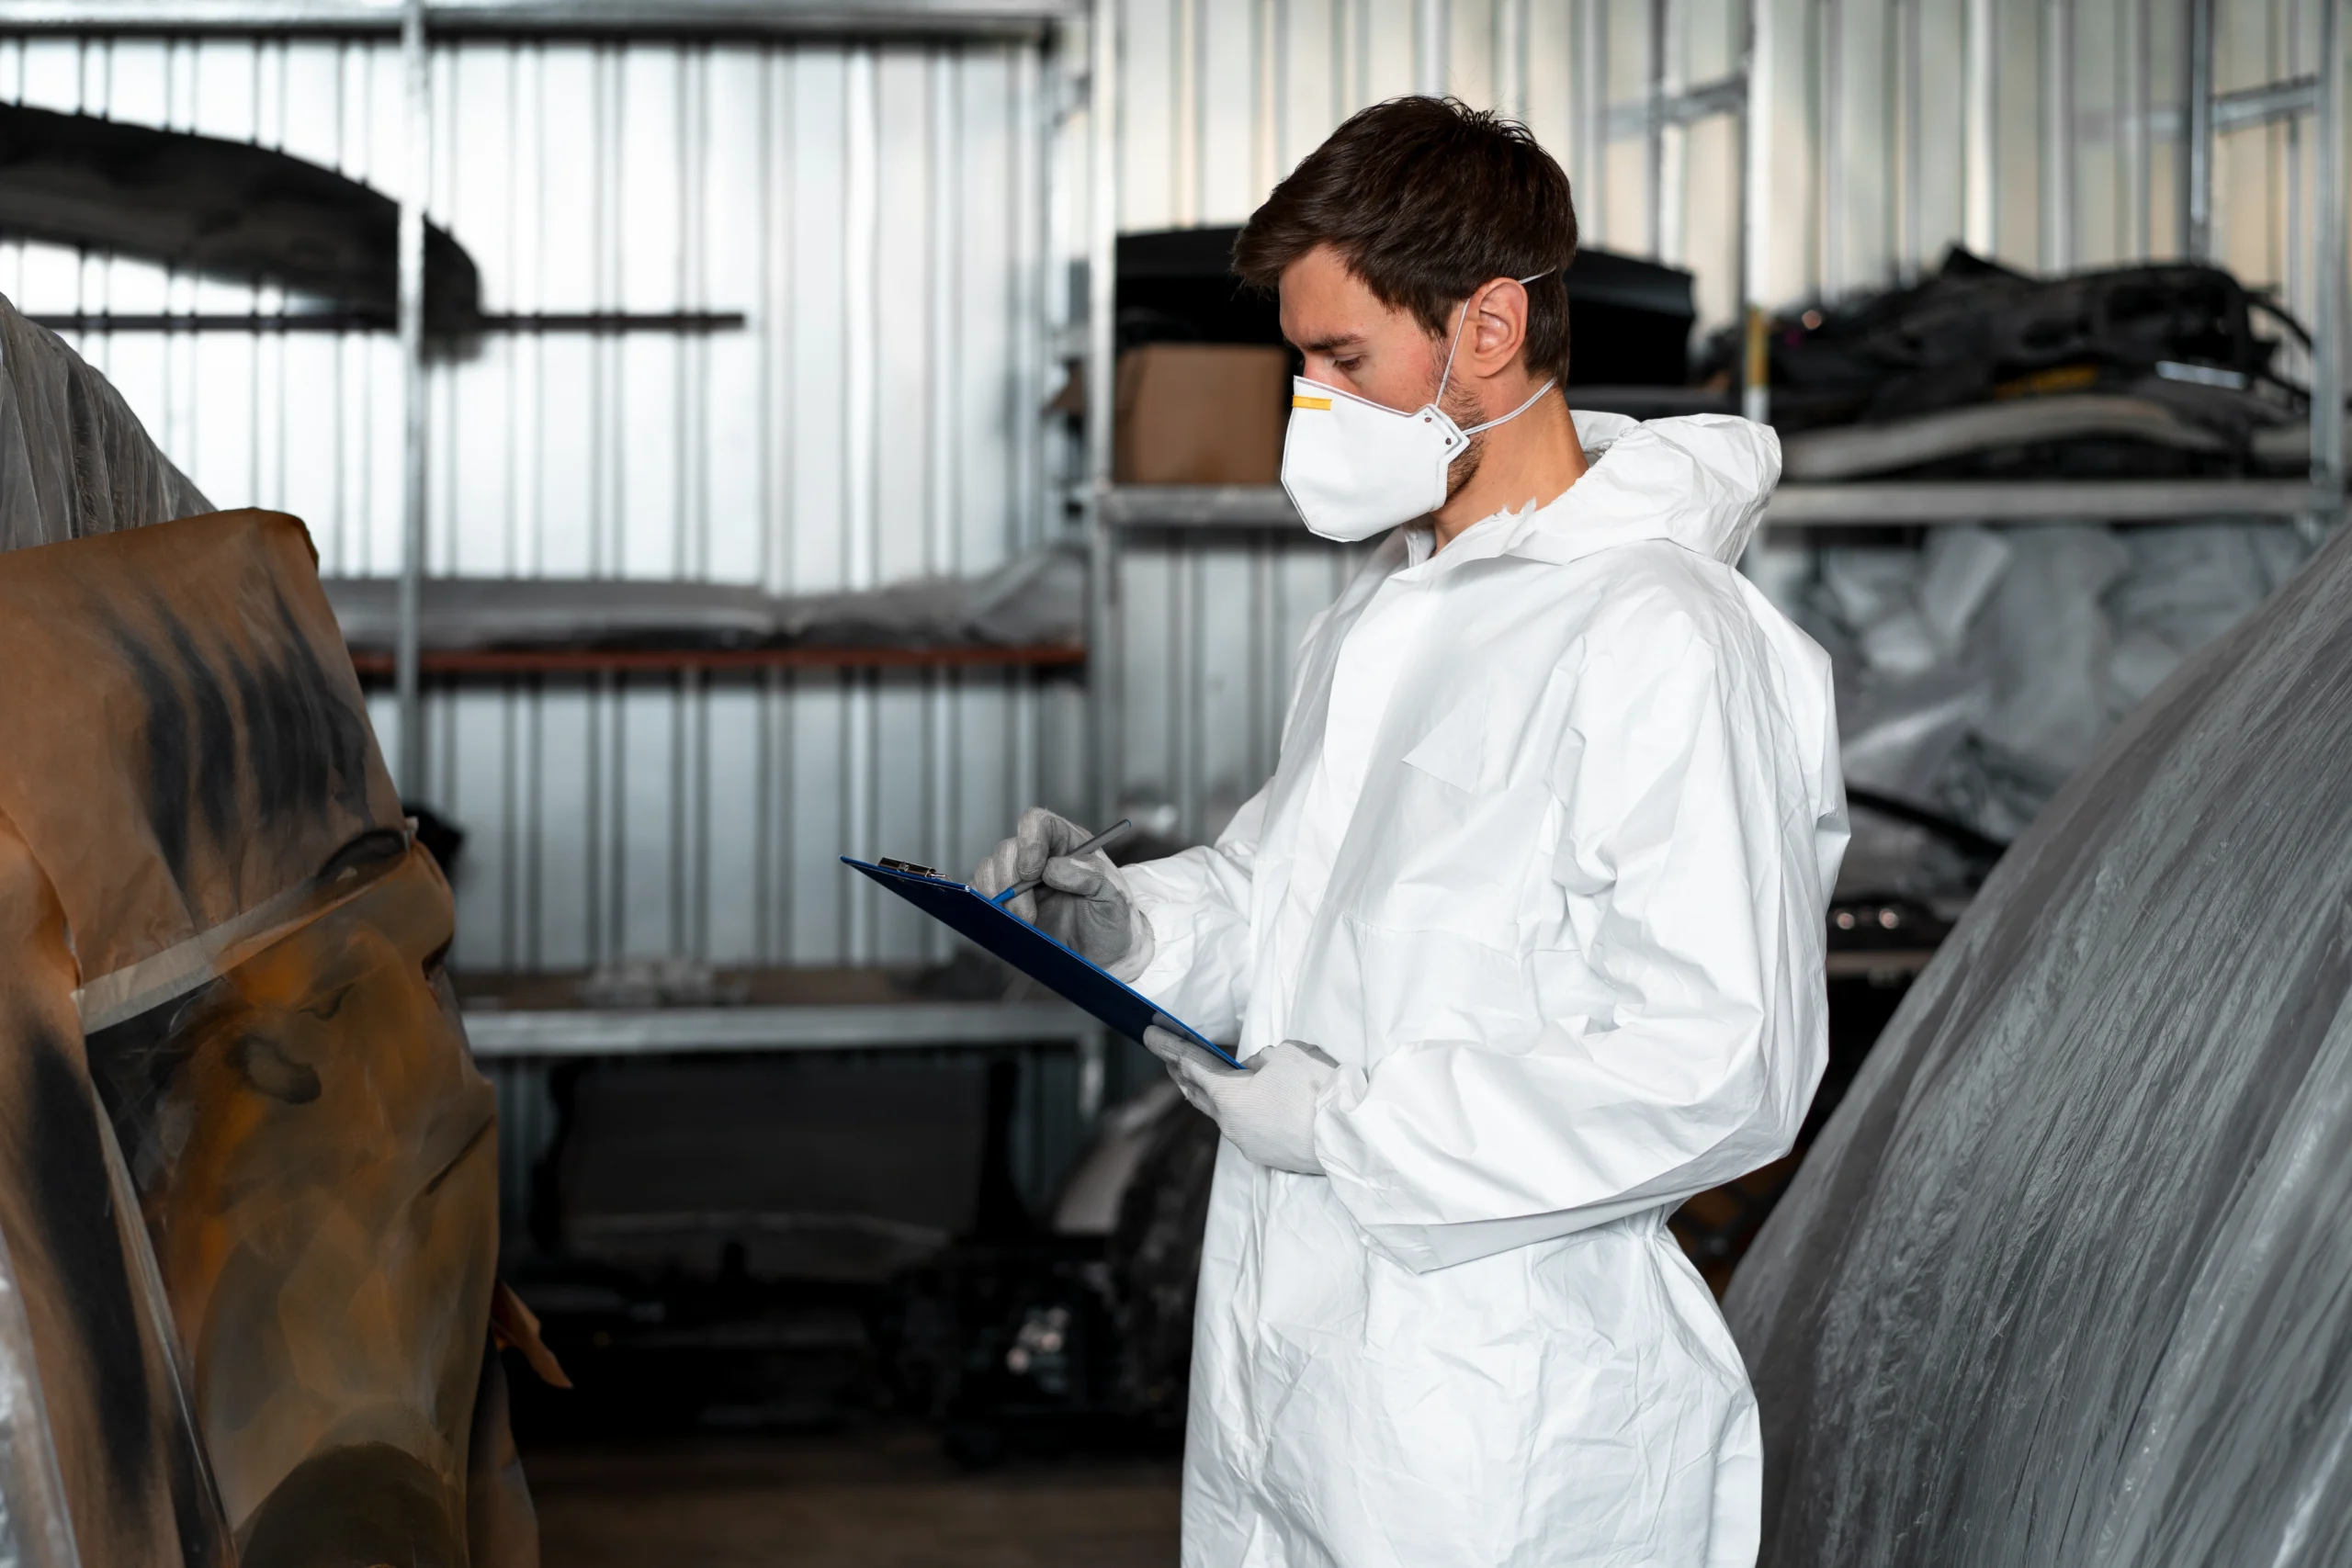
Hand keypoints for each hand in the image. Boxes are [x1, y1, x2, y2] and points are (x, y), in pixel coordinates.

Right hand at [972, 808, 1147, 977]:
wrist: (1103, 960)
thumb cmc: (1114, 923)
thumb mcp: (1117, 899)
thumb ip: (1093, 876)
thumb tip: (1054, 868)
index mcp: (1068, 845)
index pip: (1039, 823)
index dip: (1029, 841)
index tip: (1032, 872)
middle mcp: (1040, 858)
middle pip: (1007, 849)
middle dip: (1011, 882)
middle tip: (1027, 915)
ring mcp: (1018, 881)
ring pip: (988, 869)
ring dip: (998, 897)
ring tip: (1023, 924)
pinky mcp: (1003, 904)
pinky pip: (979, 894)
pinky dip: (984, 907)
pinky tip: (1005, 924)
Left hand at [1142, 1029, 1335, 1174]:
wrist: (1348, 1137)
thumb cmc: (1318, 1090)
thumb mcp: (1287, 1054)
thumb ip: (1261, 1059)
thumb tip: (1253, 1071)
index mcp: (1228, 1095)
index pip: (1188, 1064)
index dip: (1167, 1045)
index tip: (1148, 1032)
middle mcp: (1229, 1123)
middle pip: (1195, 1093)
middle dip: (1180, 1070)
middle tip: (1169, 1052)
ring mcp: (1246, 1143)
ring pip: (1220, 1113)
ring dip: (1208, 1093)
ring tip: (1200, 1076)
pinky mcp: (1265, 1155)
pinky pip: (1243, 1127)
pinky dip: (1237, 1110)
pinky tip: (1246, 1103)